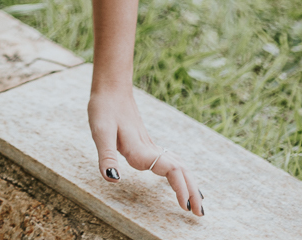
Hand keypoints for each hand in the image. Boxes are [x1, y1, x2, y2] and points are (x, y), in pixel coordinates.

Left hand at [88, 88, 203, 216]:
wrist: (111, 87)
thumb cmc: (104, 108)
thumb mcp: (100, 132)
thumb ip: (106, 156)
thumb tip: (113, 180)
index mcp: (140, 149)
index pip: (171, 170)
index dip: (181, 188)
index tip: (186, 207)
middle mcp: (149, 148)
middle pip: (180, 170)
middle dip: (192, 191)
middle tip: (200, 214)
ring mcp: (150, 145)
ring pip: (178, 165)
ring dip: (189, 183)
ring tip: (197, 202)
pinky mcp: (147, 143)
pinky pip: (170, 161)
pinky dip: (181, 174)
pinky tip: (181, 180)